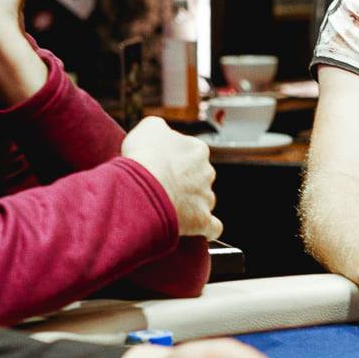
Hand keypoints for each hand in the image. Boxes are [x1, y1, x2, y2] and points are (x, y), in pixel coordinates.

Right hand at [122, 116, 221, 238]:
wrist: (146, 185)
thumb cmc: (145, 155)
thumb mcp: (148, 128)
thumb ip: (159, 128)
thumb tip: (161, 133)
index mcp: (198, 150)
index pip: (191, 154)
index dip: (173, 161)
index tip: (159, 166)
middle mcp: (207, 172)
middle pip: (198, 178)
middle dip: (183, 183)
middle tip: (160, 188)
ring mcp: (207, 198)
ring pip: (203, 201)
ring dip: (190, 205)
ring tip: (168, 208)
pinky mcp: (203, 220)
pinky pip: (213, 227)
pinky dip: (207, 228)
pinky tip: (200, 230)